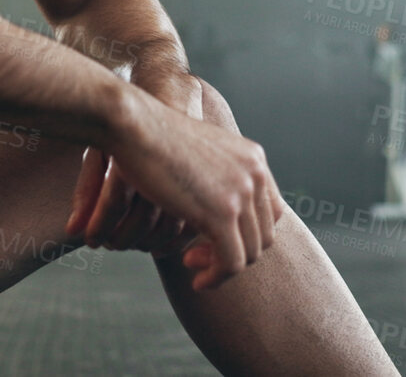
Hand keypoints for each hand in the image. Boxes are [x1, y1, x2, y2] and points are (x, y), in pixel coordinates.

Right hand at [70, 77, 282, 290]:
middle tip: (198, 257)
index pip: (272, 212)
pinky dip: (217, 278)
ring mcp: (241, 193)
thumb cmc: (151, 137)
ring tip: (193, 266)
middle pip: (263, 235)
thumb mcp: (197, 153)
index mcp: (254, 158)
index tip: (214, 241)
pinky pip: (231, 262)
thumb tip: (217, 208)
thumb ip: (216, 176)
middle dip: (233, 253)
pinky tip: (197, 280)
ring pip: (250, 253)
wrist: (133, 125)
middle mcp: (255, 173)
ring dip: (223, 268)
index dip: (248, 235)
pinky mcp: (221, 214)